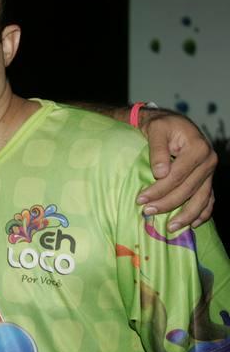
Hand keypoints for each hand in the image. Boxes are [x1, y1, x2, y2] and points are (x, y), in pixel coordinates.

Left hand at [136, 109, 216, 230]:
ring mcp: (210, 171)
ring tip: (171, 228)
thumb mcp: (156, 130)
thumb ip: (157, 150)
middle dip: (167, 204)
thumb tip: (160, 173)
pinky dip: (203, 213)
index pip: (176, 176)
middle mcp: (209, 161)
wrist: (173, 123)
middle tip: (147, 212)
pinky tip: (193, 224)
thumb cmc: (162, 125)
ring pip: (202, 199)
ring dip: (187, 216)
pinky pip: (209, 199)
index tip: (140, 199)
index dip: (158, 190)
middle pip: (187, 190)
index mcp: (198, 148)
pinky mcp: (208, 178)